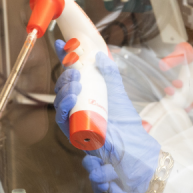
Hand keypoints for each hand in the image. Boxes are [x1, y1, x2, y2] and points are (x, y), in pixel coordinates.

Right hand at [54, 51, 161, 192]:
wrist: (133, 146)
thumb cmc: (125, 122)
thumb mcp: (117, 92)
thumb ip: (110, 73)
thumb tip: (100, 54)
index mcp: (84, 97)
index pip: (70, 77)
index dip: (64, 61)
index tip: (61, 46)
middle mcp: (76, 109)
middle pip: (62, 91)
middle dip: (64, 78)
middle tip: (74, 71)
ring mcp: (74, 123)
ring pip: (60, 105)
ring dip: (64, 91)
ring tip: (75, 83)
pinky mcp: (74, 136)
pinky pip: (63, 122)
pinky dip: (64, 109)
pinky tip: (72, 100)